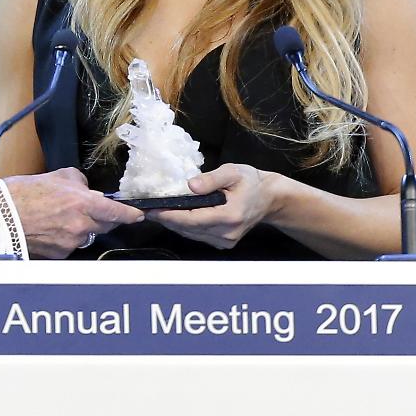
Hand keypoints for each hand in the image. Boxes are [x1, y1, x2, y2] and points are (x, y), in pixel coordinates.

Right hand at [4, 168, 143, 258]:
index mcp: (82, 203)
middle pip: (106, 225)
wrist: (0, 217)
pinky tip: (52, 229)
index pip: (117, 212)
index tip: (138, 214)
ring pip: (88, 235)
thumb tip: (87, 189)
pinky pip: (72, 245)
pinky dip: (67, 238)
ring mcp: (71, 242)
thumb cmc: (23, 194)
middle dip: (103, 218)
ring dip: (83, 227)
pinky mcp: (60, 254)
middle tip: (89, 210)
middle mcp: (80, 225)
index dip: (130, 214)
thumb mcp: (55, 176)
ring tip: (62, 218)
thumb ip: (78, 182)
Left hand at [147, 164, 277, 250]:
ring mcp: (225, 241)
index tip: (151, 210)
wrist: (269, 199)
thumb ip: (212, 178)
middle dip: (166, 219)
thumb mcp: (233, 172)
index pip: (192, 219)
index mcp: (230, 216)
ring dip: (173, 224)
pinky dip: (185, 227)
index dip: (170, 216)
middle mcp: (227, 233)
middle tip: (146, 210)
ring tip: (155, 212)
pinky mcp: (223, 243)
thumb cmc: (251, 182)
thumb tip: (191, 185)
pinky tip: (174, 216)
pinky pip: (197, 236)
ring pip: (191, 234)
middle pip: (188, 229)